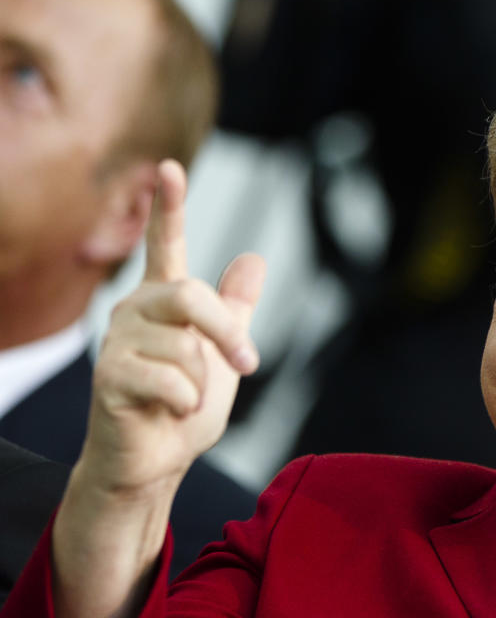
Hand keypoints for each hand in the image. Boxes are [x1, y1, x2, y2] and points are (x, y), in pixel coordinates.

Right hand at [80, 160, 265, 494]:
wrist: (157, 462)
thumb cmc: (186, 407)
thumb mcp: (223, 354)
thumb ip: (234, 308)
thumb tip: (254, 258)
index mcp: (164, 301)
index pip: (164, 245)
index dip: (169, 207)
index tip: (169, 166)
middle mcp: (134, 310)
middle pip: (191, 296)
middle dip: (227, 334)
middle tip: (247, 364)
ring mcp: (116, 341)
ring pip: (187, 346)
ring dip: (204, 382)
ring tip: (186, 400)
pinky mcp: (108, 375)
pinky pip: (172, 379)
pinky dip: (186, 402)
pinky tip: (169, 411)